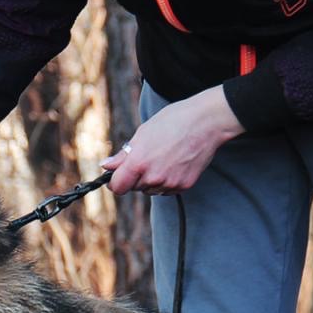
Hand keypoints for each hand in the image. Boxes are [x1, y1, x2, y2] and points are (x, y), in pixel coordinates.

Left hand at [101, 86, 243, 195]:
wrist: (205, 122)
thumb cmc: (173, 121)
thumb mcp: (143, 133)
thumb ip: (123, 155)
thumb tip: (106, 165)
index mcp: (138, 163)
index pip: (118, 187)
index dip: (115, 182)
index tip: (118, 176)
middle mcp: (153, 177)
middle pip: (135, 188)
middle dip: (136, 177)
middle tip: (148, 157)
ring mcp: (169, 184)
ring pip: (151, 190)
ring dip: (152, 180)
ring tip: (164, 158)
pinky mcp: (183, 186)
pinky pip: (167, 190)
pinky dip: (167, 180)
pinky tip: (175, 163)